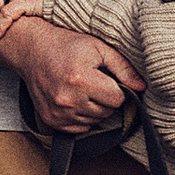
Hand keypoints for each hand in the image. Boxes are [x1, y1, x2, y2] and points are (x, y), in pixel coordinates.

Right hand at [7, 16, 144, 134]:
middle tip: (94, 81)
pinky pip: (79, 129)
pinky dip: (81, 117)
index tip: (107, 78)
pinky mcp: (51, 120)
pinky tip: (74, 99)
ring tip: (82, 88)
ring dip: (94, 108)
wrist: (32, 50)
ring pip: (94, 121)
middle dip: (106, 99)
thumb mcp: (98, 47)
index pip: (117, 99)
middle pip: (107, 112)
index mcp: (81, 79)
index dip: (117, 89)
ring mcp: (58, 112)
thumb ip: (123, 67)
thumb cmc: (67, 45)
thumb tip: (142, 87)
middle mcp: (68, 99)